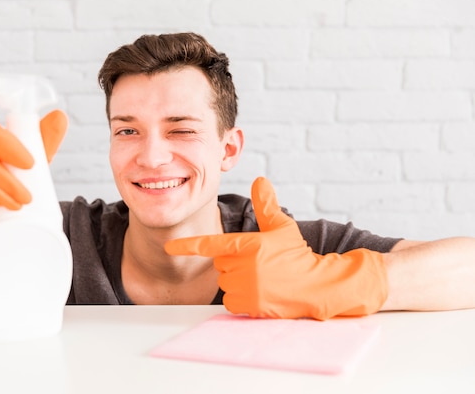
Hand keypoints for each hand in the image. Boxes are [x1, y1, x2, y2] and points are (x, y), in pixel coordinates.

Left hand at [164, 177, 387, 319]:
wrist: (316, 285)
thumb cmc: (297, 254)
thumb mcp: (282, 227)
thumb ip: (267, 205)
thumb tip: (260, 180)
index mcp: (247, 245)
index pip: (211, 244)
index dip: (188, 245)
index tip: (169, 247)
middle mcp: (244, 266)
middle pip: (221, 264)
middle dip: (235, 263)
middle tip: (260, 264)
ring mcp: (246, 287)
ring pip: (226, 283)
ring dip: (239, 281)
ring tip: (263, 279)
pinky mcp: (250, 305)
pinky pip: (232, 301)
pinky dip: (242, 298)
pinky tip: (261, 293)